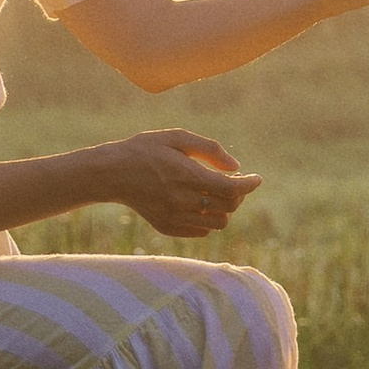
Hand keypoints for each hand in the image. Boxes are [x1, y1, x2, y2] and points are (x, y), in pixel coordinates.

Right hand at [100, 130, 261, 238]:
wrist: (112, 173)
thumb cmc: (146, 149)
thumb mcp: (177, 137)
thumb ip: (209, 150)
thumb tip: (237, 167)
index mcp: (187, 176)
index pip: (231, 188)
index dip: (250, 184)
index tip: (257, 178)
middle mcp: (182, 201)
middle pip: (228, 207)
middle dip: (238, 194)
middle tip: (233, 182)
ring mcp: (174, 217)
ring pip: (218, 223)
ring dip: (225, 209)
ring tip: (217, 194)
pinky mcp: (167, 227)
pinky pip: (201, 231)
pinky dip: (208, 220)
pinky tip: (200, 204)